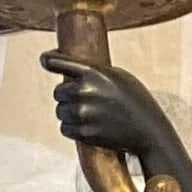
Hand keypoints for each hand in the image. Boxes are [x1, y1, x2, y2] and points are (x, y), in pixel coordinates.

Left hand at [43, 55, 178, 188]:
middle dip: (66, 96)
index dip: (49, 60)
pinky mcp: (83, 133)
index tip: (44, 59)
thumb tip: (68, 71)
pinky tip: (86, 126)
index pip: (60, 62)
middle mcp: (84, 90)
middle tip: (83, 100)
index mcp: (93, 71)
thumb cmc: (134, 99)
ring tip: (88, 114)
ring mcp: (82, 113)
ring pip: (59, 111)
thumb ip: (93, 72)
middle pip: (57, 92)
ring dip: (68, 113)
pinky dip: (71, 128)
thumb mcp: (117, 76)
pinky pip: (64, 128)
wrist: (147, 129)